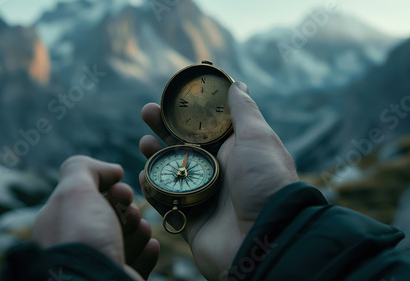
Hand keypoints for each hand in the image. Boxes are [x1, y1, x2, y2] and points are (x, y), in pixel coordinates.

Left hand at [33, 156, 159, 279]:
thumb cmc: (81, 239)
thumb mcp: (74, 191)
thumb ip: (83, 168)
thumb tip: (111, 170)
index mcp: (61, 222)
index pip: (90, 197)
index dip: (109, 187)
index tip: (120, 189)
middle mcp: (79, 243)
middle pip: (112, 215)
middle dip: (127, 208)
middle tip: (130, 212)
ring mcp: (100, 262)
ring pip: (128, 236)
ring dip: (140, 228)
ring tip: (141, 230)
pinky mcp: (120, 276)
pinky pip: (139, 260)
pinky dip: (147, 251)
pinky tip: (151, 246)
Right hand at [139, 82, 298, 279]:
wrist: (266, 238)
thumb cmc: (266, 183)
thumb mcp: (258, 138)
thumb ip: (244, 111)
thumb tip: (237, 85)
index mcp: (235, 151)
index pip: (204, 127)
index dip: (186, 112)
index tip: (169, 98)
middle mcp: (219, 171)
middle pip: (183, 145)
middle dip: (163, 128)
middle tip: (147, 112)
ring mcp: (204, 195)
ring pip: (172, 171)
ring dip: (155, 156)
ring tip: (144, 143)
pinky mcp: (191, 219)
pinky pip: (166, 202)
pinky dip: (152, 189)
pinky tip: (142, 174)